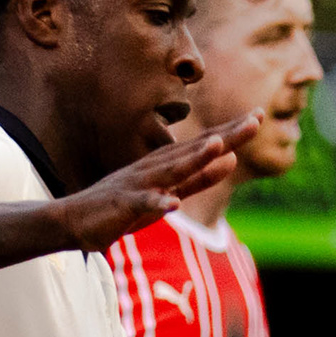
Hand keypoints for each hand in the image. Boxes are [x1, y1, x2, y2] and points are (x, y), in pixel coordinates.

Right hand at [49, 116, 257, 251]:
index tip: (260, 116)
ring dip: (193, 159)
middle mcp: (154, 168)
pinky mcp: (122, 206)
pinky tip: (173, 204)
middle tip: (255, 120)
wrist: (75, 220)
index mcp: (167, 166)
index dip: (232, 132)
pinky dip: (156, 203)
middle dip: (224, 136)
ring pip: (169, 171)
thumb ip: (199, 177)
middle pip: (194, 150)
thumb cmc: (124, 207)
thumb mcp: (169, 192)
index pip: (204, 145)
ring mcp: (137, 185)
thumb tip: (231, 158)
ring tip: (218, 146)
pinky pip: (141, 205)